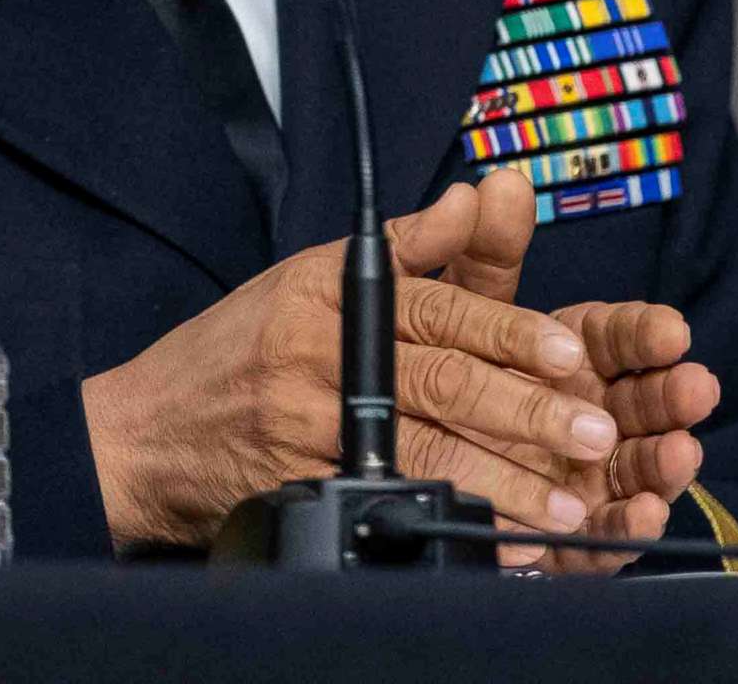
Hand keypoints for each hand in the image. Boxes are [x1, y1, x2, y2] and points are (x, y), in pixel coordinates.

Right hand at [79, 182, 622, 549]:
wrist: (145, 431)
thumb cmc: (237, 346)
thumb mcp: (310, 275)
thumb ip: (407, 247)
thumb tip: (475, 197)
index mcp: (333, 296)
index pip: (440, 309)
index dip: (509, 333)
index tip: (570, 354)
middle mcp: (322, 359)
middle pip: (440, 384)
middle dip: (524, 411)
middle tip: (592, 430)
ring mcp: (311, 430)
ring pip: (422, 452)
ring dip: (500, 480)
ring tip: (562, 503)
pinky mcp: (303, 487)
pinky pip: (387, 502)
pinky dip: (443, 523)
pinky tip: (495, 540)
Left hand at [436, 170, 720, 572]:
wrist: (417, 465)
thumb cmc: (460, 376)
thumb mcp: (464, 309)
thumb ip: (484, 253)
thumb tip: (497, 185)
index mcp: (576, 355)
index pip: (620, 336)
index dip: (646, 333)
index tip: (671, 329)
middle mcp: (593, 414)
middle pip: (643, 403)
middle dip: (672, 396)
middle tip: (696, 386)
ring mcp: (589, 477)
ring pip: (638, 468)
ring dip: (665, 461)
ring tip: (681, 453)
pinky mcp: (573, 537)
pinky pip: (604, 537)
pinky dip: (627, 529)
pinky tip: (644, 515)